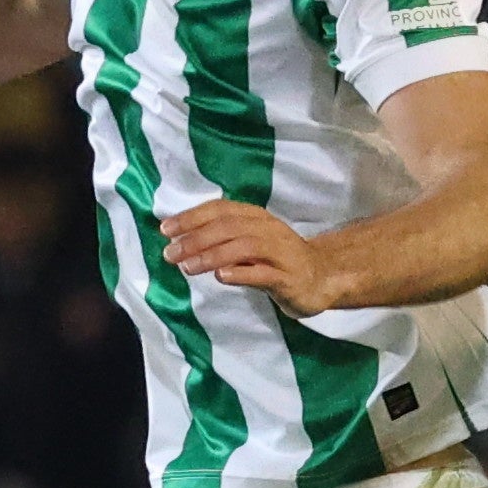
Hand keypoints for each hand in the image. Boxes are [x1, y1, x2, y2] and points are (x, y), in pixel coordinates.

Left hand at [164, 197, 346, 313]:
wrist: (322, 277)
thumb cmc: (278, 260)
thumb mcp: (249, 243)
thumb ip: (222, 239)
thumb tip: (182, 240)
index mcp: (256, 217)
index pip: (220, 210)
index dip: (191, 217)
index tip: (165, 229)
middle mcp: (268, 229)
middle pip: (229, 227)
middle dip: (195, 238)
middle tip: (170, 253)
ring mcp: (280, 253)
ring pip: (243, 247)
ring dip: (212, 255)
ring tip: (187, 267)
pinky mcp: (289, 278)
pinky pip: (263, 273)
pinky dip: (241, 273)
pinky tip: (221, 277)